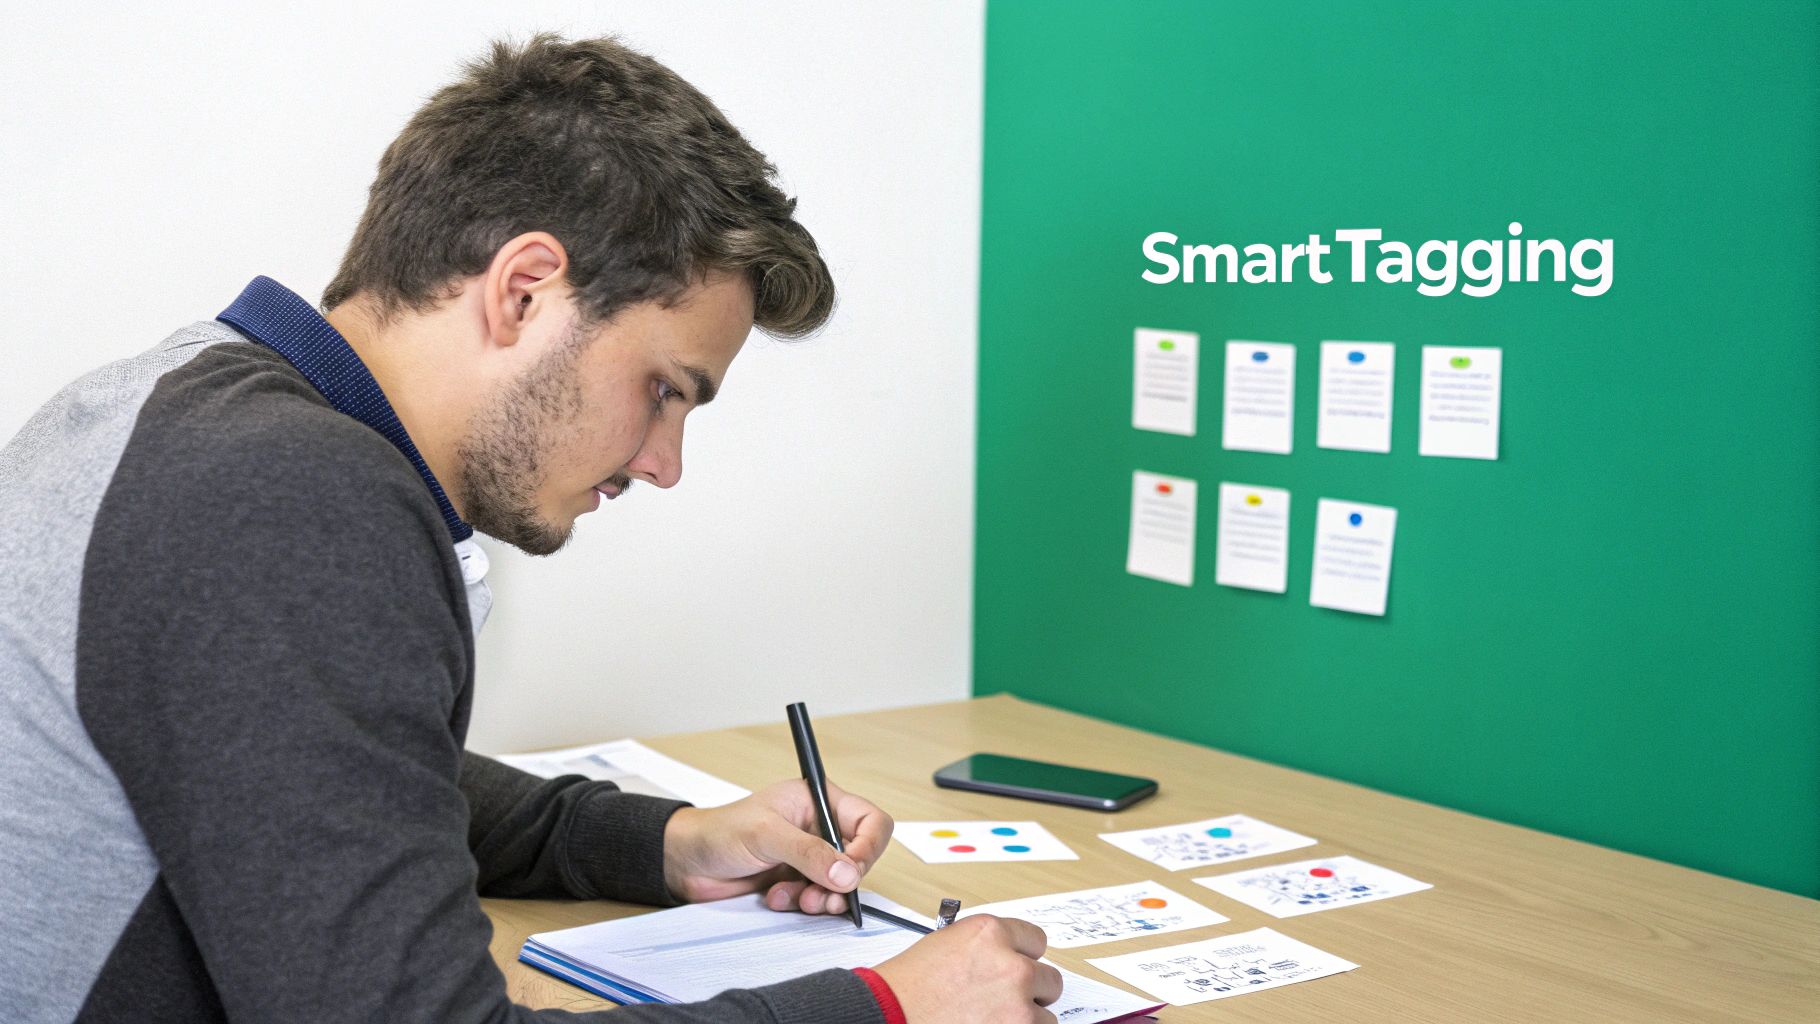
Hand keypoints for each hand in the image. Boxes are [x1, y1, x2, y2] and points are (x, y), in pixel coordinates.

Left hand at [661, 778, 893, 914]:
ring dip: (823, 897)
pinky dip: (803, 904)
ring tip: (798, 899)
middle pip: (860, 857)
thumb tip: (848, 872)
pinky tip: (778, 898)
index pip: (869, 820)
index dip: (869, 846)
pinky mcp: (798, 881)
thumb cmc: (720, 831)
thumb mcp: (766, 835)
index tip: (852, 870)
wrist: (688, 863)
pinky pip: (819, 899)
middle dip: (843, 880)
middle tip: (822, 892)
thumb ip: (809, 853)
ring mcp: (809, 857)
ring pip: (841, 884)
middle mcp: (819, 827)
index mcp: (818, 801)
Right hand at [874, 915, 1061, 1023]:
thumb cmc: (906, 987)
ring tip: (993, 1019)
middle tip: (1004, 1000)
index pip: (1036, 941)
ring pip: (1045, 1013)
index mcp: (990, 934)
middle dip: (1030, 991)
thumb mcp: (946, 945)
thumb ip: (985, 948)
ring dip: (1025, 1019)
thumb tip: (1006, 957)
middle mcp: (1010, 965)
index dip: (1024, 957)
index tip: (1019, 966)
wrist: (889, 1015)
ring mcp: (1016, 1004)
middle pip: (1049, 978)